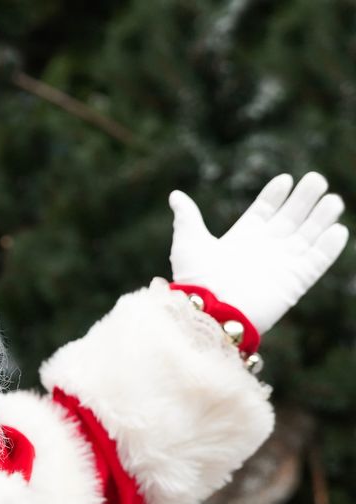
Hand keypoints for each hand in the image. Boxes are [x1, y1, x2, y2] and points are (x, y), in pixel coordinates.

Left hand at [168, 172, 348, 332]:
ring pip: (308, 236)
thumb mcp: (189, 244)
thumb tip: (175, 195)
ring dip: (322, 217)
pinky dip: (329, 247)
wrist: (211, 312)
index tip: (285, 179)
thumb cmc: (197, 280)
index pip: (264, 211)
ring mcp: (281, 265)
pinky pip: (318, 261)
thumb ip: (187, 218)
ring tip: (333, 199)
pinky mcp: (295, 282)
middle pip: (291, 218)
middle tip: (316, 179)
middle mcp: (264, 250)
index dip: (275, 195)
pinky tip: (338, 229)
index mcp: (241, 239)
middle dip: (305, 199)